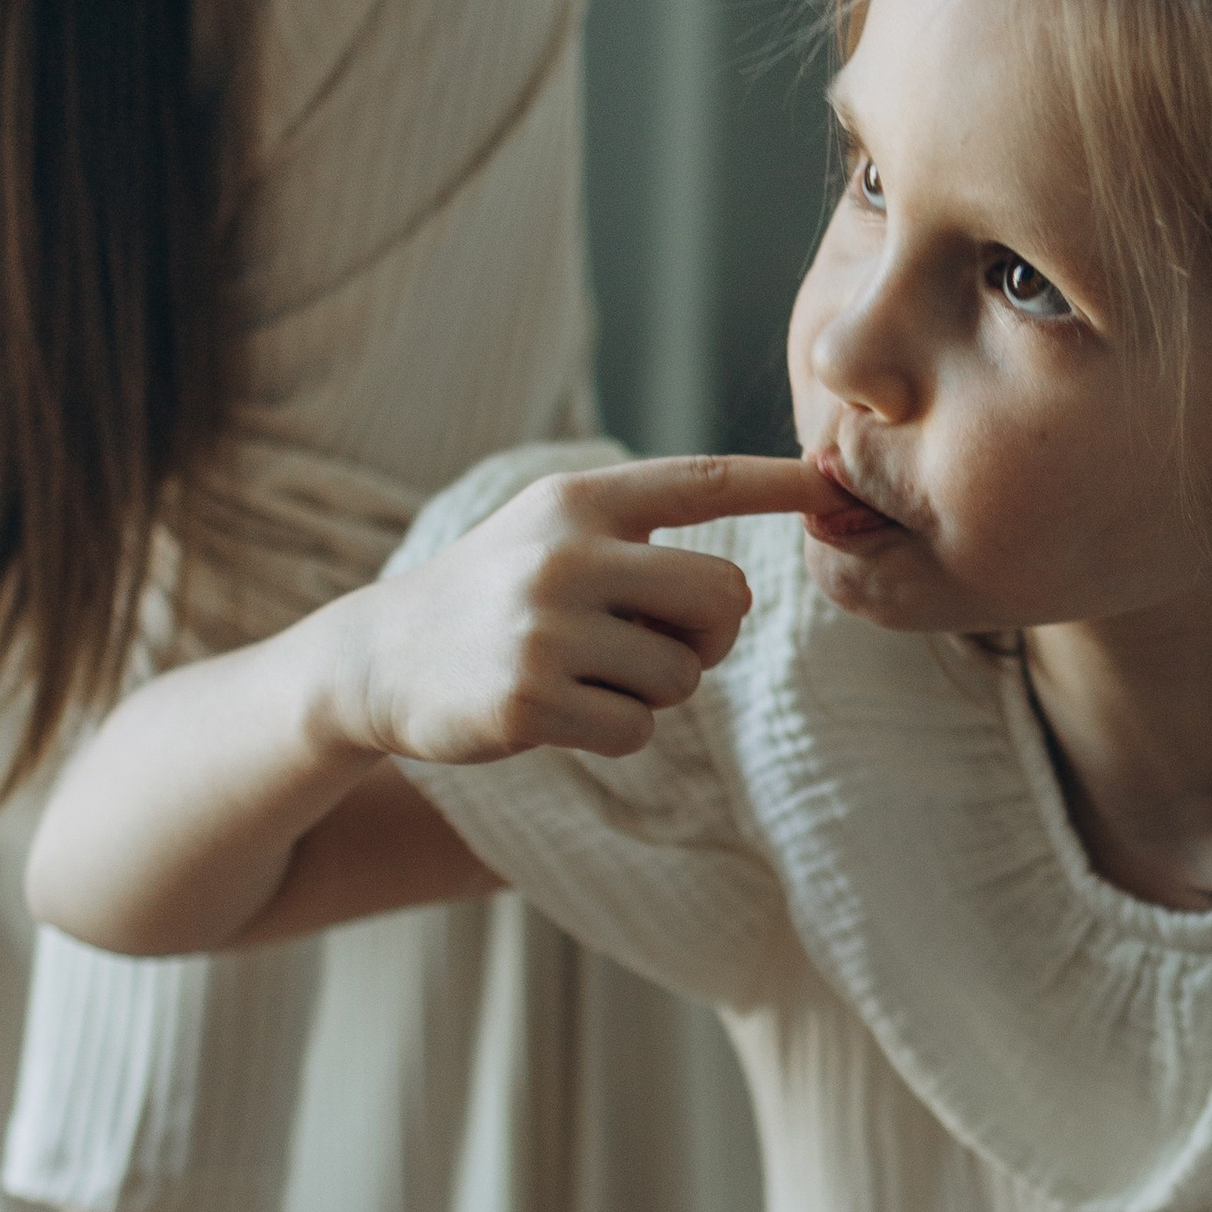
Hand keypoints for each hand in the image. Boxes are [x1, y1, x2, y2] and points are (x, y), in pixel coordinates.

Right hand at [326, 456, 819, 771]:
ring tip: (591, 672)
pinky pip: (636, 729)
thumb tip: (742, 588)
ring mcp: (545, 630)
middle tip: (668, 641)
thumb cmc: (496, 595)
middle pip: (723, 595)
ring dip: (656, 689)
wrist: (381, 658)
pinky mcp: (530, 701)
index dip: (773, 482)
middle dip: (714, 631)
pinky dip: (617, 730)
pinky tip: (564, 709)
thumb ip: (636, 537)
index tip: (830, 482)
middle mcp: (565, 555)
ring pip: (683, 675)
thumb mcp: (552, 534)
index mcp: (579, 502)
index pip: (699, 481)